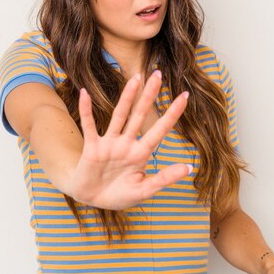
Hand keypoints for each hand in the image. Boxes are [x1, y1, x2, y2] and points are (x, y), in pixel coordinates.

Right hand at [65, 70, 190, 209]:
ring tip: (135, 79)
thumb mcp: (144, 190)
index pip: (160, 129)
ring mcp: (109, 144)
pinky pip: (89, 126)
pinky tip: (85, 94)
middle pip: (140, 114)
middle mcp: (126, 143)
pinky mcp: (92, 148)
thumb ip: (164, 178)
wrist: (91, 199)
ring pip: (120, 116)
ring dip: (127, 98)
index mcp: (141, 153)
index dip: (172, 113)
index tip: (185, 95)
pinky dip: (86, 111)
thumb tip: (188, 167)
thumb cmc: (118, 194)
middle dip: (149, 95)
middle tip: (158, 74)